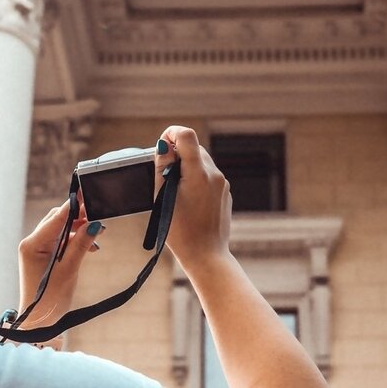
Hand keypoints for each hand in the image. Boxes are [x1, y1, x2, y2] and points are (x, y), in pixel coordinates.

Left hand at [17, 203, 102, 344]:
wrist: (40, 321)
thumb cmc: (50, 299)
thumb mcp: (69, 270)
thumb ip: (82, 244)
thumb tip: (94, 225)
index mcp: (32, 244)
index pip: (56, 218)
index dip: (73, 206)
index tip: (87, 193)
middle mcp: (31, 243)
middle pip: (57, 220)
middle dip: (78, 217)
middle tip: (98, 215)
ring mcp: (36, 248)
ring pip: (60, 229)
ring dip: (79, 229)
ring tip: (98, 233)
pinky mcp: (43, 255)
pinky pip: (61, 239)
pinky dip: (75, 239)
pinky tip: (90, 245)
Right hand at [155, 126, 231, 271]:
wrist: (206, 255)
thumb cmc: (180, 231)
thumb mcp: (162, 197)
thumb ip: (162, 168)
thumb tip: (164, 145)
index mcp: (199, 173)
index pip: (187, 135)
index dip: (172, 133)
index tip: (161, 146)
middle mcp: (214, 174)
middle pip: (194, 148)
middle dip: (177, 154)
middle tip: (163, 175)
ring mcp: (222, 184)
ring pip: (201, 162)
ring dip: (186, 167)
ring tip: (174, 191)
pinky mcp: (225, 193)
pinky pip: (208, 176)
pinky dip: (196, 179)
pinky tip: (188, 201)